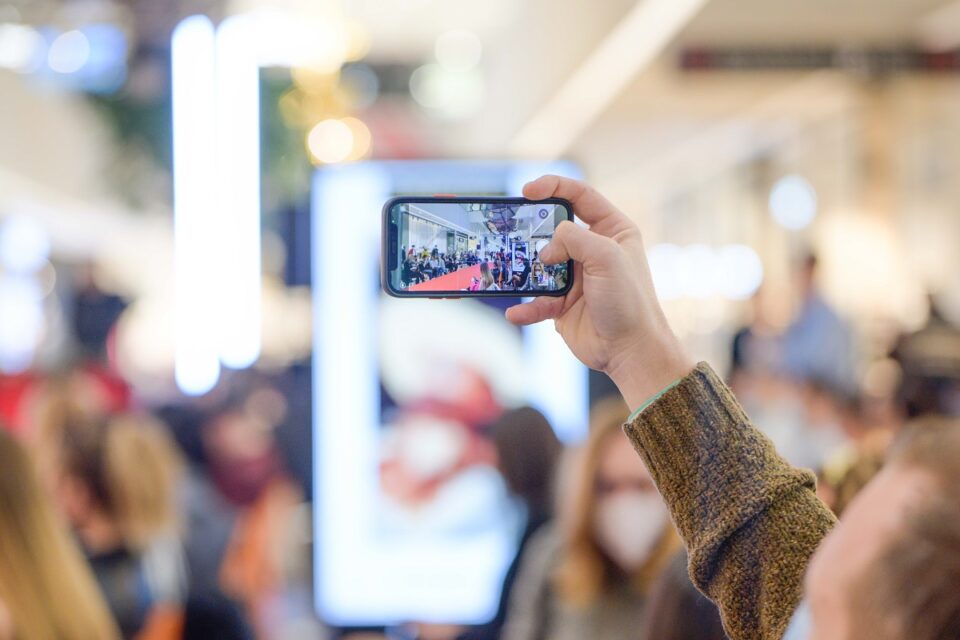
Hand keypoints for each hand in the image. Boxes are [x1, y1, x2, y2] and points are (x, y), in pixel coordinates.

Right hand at [506, 176, 692, 408]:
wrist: (630, 351)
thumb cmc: (629, 301)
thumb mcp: (606, 257)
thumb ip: (574, 238)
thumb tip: (546, 248)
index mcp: (612, 230)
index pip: (580, 196)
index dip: (553, 187)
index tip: (527, 190)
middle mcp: (593, 251)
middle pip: (554, 229)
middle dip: (533, 232)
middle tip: (514, 231)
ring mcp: (577, 277)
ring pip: (540, 265)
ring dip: (525, 270)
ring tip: (511, 273)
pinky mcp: (563, 304)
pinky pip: (537, 300)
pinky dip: (526, 306)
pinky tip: (516, 312)